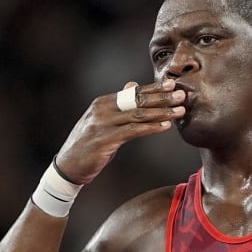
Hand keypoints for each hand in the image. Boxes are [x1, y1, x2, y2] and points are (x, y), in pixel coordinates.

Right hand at [54, 79, 184, 183]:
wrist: (68, 167)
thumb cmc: (89, 144)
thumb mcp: (102, 121)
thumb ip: (119, 104)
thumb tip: (133, 85)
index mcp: (103, 102)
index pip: (133, 92)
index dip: (154, 88)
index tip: (173, 84)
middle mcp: (102, 109)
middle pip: (138, 100)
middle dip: (162, 97)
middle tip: (182, 95)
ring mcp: (102, 124)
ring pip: (138, 115)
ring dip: (162, 112)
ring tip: (180, 111)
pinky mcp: (105, 140)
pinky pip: (133, 131)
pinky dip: (151, 128)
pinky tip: (165, 126)